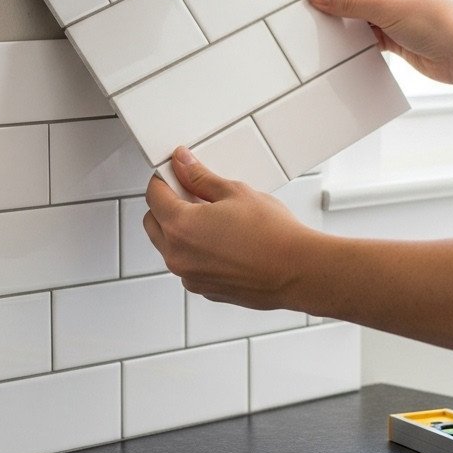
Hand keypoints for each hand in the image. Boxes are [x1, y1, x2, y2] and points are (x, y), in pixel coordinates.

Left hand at [144, 149, 314, 308]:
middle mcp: (178, 256)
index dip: (164, 179)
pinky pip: (189, 266)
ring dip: (180, 231)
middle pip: (154, 223)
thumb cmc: (273, 234)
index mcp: (180, 226)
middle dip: (166, 205)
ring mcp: (190, 277)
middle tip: (194, 194)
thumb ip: (200, 177)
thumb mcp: (234, 192)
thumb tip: (182, 163)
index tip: (175, 173)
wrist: (298, 271)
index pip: (154, 195)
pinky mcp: (205, 290)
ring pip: (170, 247)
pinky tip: (224, 242)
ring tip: (214, 219)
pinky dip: (196, 253)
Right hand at [309, 0, 452, 85]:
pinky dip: (356, 39)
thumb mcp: (389, 8)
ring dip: (346, 22)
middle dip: (337, 2)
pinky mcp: (397, 34)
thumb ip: (351, 2)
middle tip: (312, 11)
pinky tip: (343, 45)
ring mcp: (398, 11)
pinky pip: (368, 33)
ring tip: (325, 30)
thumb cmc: (443, 23)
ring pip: (361, 14)